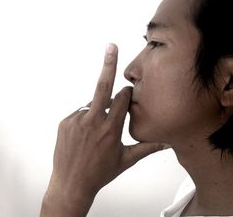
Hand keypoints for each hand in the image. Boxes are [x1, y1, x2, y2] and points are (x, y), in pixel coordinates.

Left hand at [40, 43, 164, 216]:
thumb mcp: (126, 160)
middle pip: (103, 86)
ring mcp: (77, 120)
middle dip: (109, 65)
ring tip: (96, 133)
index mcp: (111, 129)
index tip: (128, 92)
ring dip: (98, 108)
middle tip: (111, 47)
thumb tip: (167, 142)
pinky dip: (85, 118)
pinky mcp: (65, 122)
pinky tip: (85, 135)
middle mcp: (94, 121)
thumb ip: (148, 147)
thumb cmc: (100, 173)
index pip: (122, 98)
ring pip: (92, 103)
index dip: (126, 93)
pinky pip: (79, 112)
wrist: (71, 184)